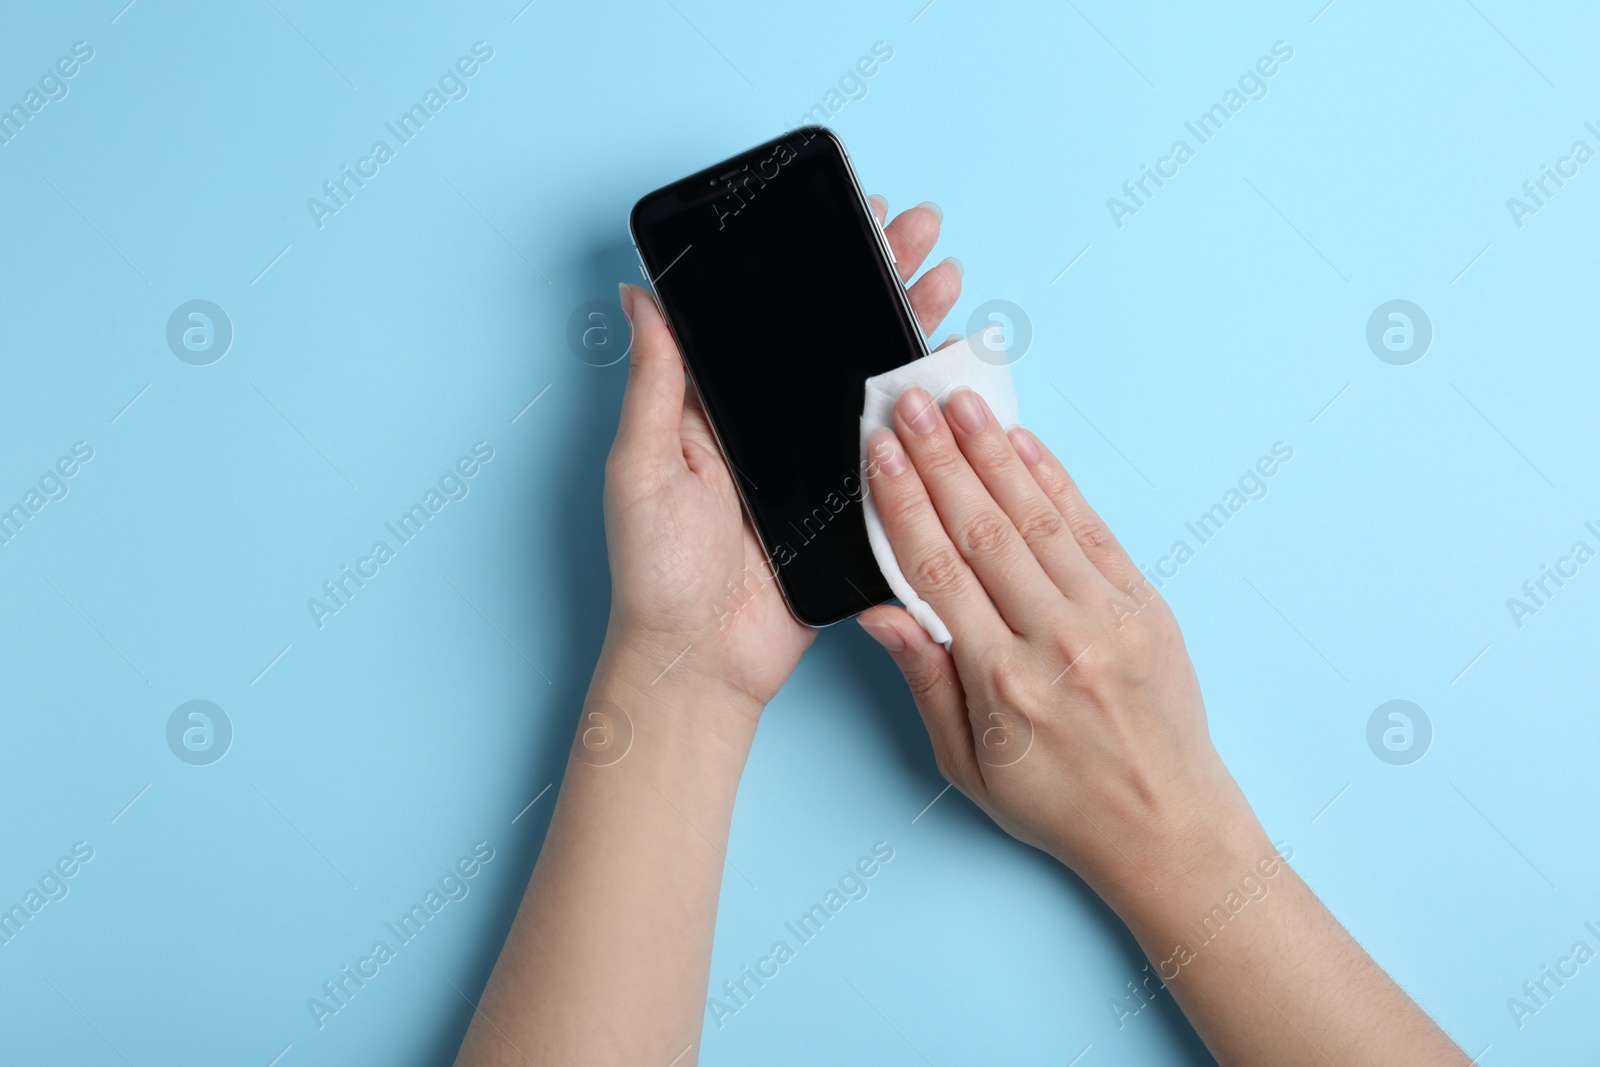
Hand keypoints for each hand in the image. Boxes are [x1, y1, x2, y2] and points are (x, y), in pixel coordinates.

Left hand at [603, 198, 965, 716]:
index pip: (771, 321)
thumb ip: (656, 383)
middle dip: (876, 279)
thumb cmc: (657, 570)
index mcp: (718, 409)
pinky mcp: (852, 507)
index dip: (810, 268)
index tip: (847, 218)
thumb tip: (640, 296)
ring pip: (871, 384)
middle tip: (917, 229)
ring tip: (943, 279)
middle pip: (832, 339)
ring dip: (908, 329)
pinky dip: (927, 411)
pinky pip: (894, 451)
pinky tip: (952, 368)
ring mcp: (817, 467)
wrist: (702, 660)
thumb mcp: (643, 464)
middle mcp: (772, 429)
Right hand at [857, 387, 1258, 904]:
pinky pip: (1092, 529)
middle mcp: (1057, 640)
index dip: (904, 502)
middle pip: (984, 528)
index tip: (881, 453)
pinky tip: (1024, 446)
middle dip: (941, 458)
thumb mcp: (967, 763)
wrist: (1165, 825)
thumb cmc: (1060, 802)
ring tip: (963, 404)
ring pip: (1038, 517)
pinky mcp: (1144, 604)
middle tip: (912, 402)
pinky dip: (1057, 482)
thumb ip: (925, 680)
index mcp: (1003, 681)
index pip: (939, 569)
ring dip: (994, 453)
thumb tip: (881, 614)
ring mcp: (1108, 617)